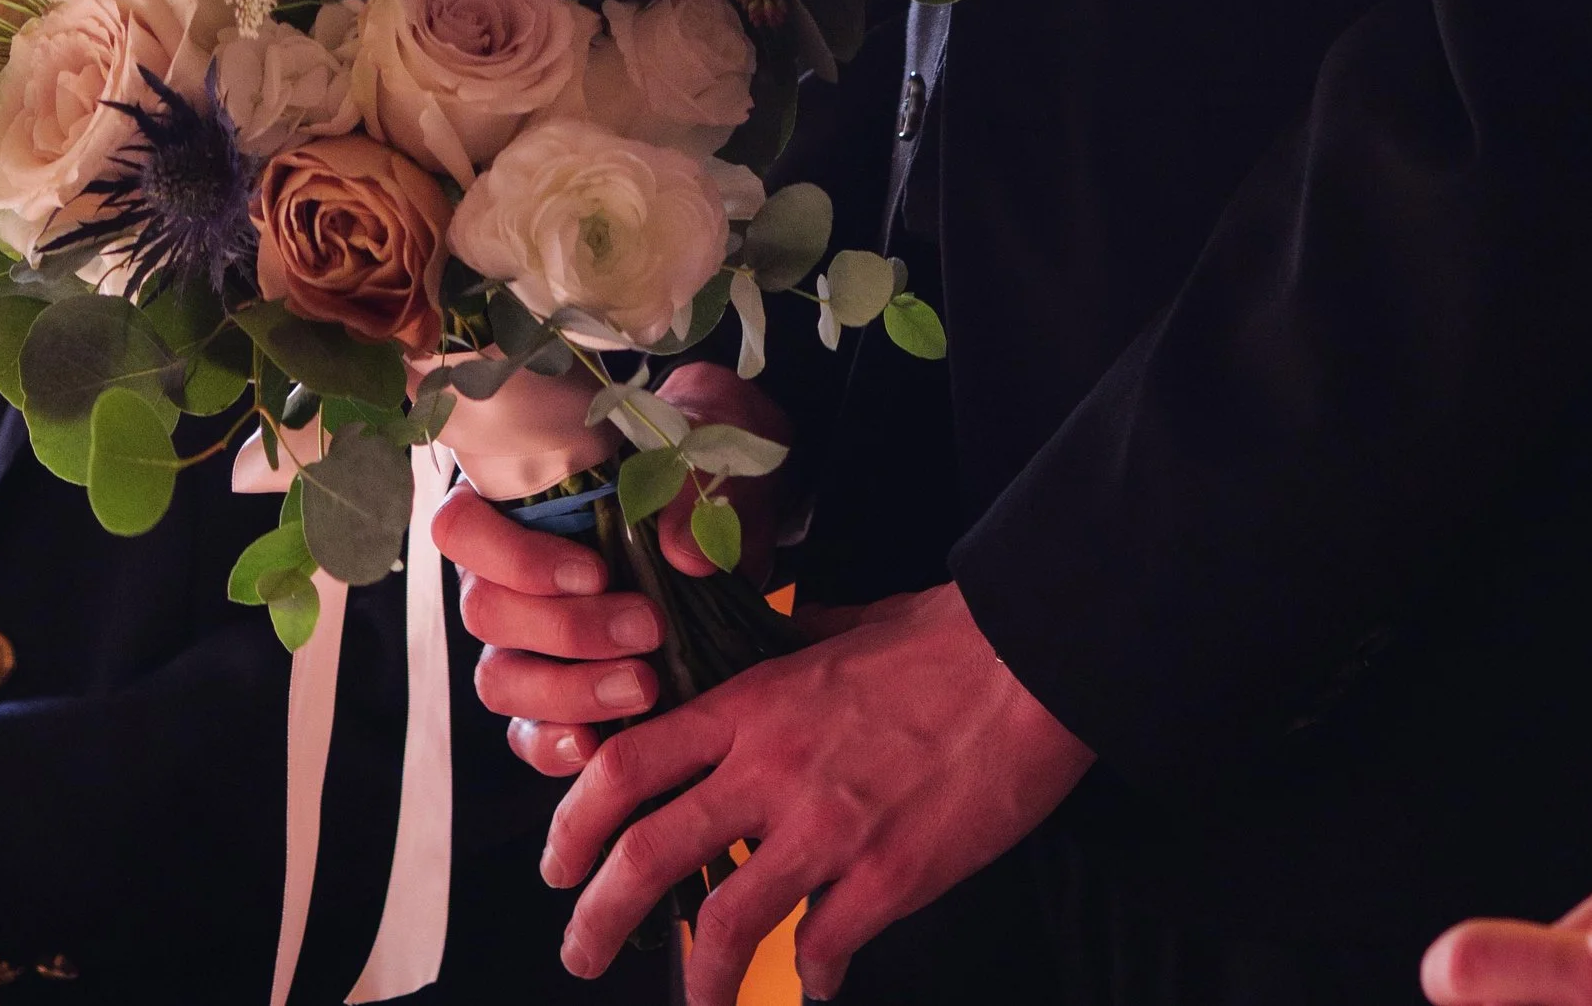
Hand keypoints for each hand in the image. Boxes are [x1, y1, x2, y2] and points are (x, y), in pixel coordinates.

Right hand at [440, 366, 793, 777]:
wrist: (719, 523)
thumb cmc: (685, 480)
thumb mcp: (698, 464)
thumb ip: (688, 498)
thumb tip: (683, 553)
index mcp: (508, 503)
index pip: (461, 527)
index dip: (516, 558)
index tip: (596, 572)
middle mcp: (498, 574)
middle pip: (483, 612)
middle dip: (567, 629)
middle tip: (646, 629)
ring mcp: (517, 641)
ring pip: (500, 678)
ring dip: (568, 690)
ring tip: (644, 687)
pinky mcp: (546, 698)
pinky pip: (524, 732)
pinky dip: (554, 744)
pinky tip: (596, 746)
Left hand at [540, 579, 1093, 1002]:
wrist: (1032, 659)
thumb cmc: (946, 637)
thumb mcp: (846, 625)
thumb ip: (792, 646)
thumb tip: (772, 642)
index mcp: (755, 702)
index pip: (628, 763)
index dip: (574, 821)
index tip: (559, 860)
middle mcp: (771, 767)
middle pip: (647, 853)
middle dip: (597, 917)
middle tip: (581, 951)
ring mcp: (827, 828)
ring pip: (724, 923)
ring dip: (696, 980)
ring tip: (692, 1003)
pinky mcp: (888, 877)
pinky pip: (824, 950)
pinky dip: (812, 978)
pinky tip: (817, 985)